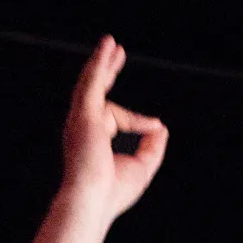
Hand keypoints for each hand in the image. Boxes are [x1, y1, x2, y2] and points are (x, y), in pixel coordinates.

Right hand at [60, 36, 168, 221]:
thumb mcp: (142, 167)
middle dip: (106, 70)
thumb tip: (161, 127)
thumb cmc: (112, 192)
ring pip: (91, 82)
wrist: (92, 200)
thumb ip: (152, 146)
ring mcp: (81, 119)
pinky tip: (107, 49)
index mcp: (91, 138)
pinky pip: (92, 84)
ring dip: (101, 61)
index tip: (156, 125)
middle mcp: (82, 126)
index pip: (115, 118)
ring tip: (111, 42)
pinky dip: (100, 66)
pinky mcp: (84, 115)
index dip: (139, 121)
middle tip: (116, 52)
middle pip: (95, 90)